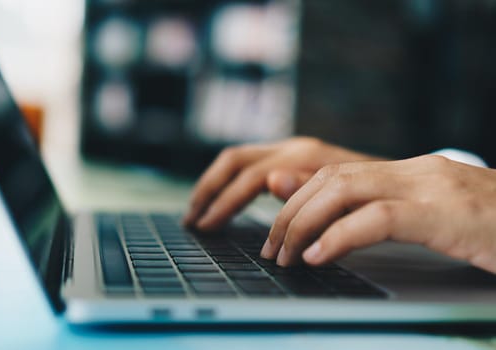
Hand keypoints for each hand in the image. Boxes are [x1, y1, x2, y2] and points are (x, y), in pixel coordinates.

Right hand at [184, 137, 377, 230]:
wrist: (411, 186)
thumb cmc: (382, 198)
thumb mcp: (352, 200)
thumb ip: (310, 189)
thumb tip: (270, 181)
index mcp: (304, 157)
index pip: (248, 178)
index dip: (223, 204)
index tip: (205, 229)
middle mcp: (295, 148)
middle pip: (234, 161)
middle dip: (208, 190)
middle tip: (192, 221)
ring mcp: (295, 151)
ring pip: (240, 161)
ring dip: (216, 186)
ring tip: (201, 213)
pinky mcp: (296, 160)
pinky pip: (253, 167)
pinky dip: (233, 184)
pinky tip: (228, 203)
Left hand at [261, 155, 495, 274]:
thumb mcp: (435, 218)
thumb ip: (389, 214)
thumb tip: (338, 231)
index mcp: (410, 172)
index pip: (336, 171)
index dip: (297, 196)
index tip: (277, 228)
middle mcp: (416, 170)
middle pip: (330, 177)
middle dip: (290, 211)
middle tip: (272, 246)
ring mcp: (432, 187)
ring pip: (345, 189)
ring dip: (304, 221)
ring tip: (285, 254)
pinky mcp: (447, 213)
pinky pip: (379, 216)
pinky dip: (340, 235)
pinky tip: (318, 255)